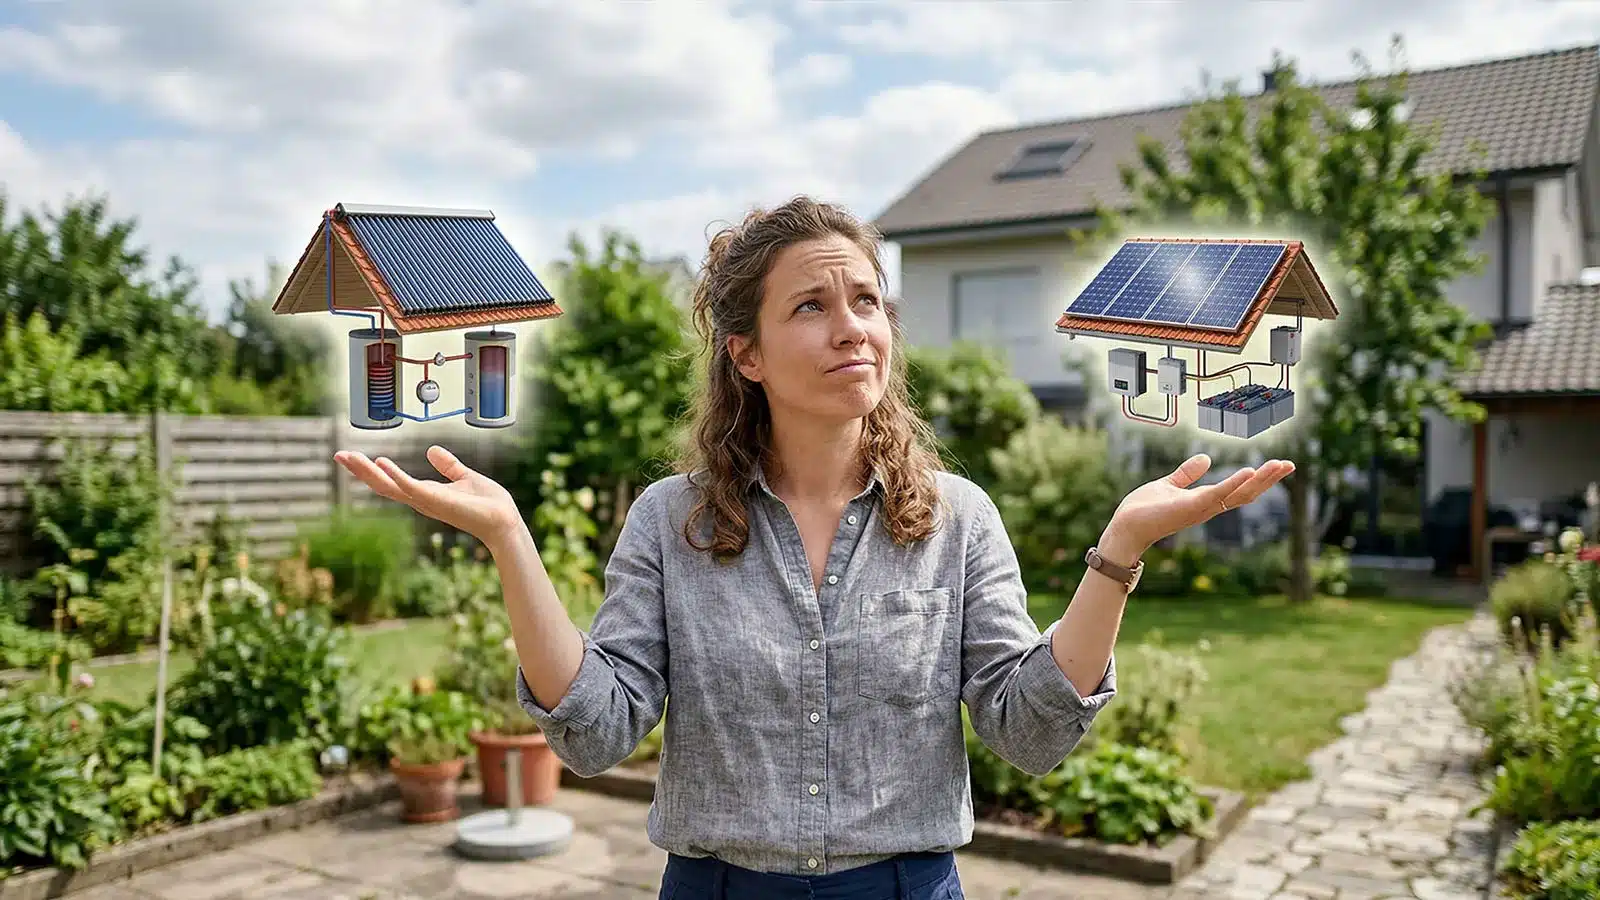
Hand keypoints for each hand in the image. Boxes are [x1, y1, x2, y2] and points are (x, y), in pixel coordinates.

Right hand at [333, 445, 522, 546]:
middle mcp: (421, 499)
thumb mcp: (464, 476)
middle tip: (337, 455)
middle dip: (360, 471)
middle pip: (383, 485)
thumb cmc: (487, 503)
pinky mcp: (437, 502)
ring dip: (368, 472)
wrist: (504, 520)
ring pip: (390, 486)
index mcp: (425, 492)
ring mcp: (427, 502)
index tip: (352, 457)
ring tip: (348, 457)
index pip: (391, 480)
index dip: (371, 469)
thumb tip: (432, 450)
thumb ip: (448, 465)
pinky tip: (381, 462)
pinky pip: (411, 487)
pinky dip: (396, 475)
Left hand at [1100, 454, 1294, 561]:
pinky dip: (1233, 484)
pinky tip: (1249, 471)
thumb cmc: (1144, 510)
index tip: (1280, 465)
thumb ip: (1187, 474)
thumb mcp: (1169, 484)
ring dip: (1260, 480)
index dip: (1260, 478)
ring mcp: (1201, 508)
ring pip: (1237, 493)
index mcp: (1205, 499)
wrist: (1125, 527)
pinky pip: (1217, 495)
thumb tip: (1205, 458)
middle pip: (1246, 492)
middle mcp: (1208, 506)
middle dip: (1269, 479)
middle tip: (1290, 465)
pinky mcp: (1190, 508)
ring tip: (1279, 465)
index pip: (1239, 488)